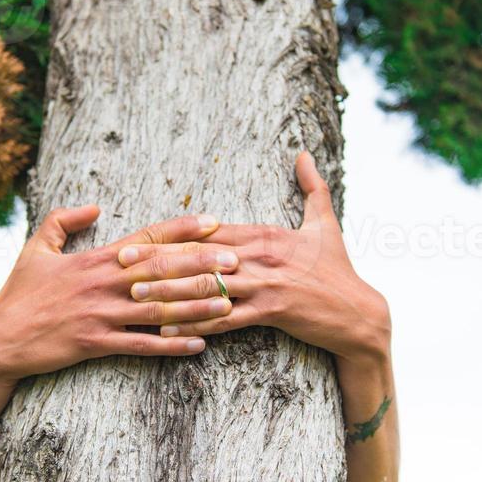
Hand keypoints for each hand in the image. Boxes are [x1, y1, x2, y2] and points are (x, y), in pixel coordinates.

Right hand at [0, 207, 239, 390]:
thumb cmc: (18, 293)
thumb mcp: (35, 248)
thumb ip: (63, 221)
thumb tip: (94, 206)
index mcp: (94, 258)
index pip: (146, 237)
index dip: (182, 228)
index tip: (214, 222)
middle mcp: (102, 282)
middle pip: (161, 270)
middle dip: (202, 264)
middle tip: (237, 260)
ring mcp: (100, 314)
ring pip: (158, 308)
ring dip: (196, 306)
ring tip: (229, 303)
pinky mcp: (95, 343)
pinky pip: (141, 345)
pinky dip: (171, 346)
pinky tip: (199, 345)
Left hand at [120, 153, 389, 361]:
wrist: (359, 312)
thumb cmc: (338, 268)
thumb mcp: (327, 223)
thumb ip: (313, 187)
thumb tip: (304, 153)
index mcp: (266, 234)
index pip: (210, 231)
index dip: (173, 234)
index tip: (141, 234)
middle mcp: (262, 255)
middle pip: (200, 256)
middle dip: (158, 260)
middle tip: (122, 263)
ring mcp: (266, 283)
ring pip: (207, 287)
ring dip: (167, 292)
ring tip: (135, 296)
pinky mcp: (273, 311)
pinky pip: (226, 319)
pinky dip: (194, 324)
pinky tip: (168, 329)